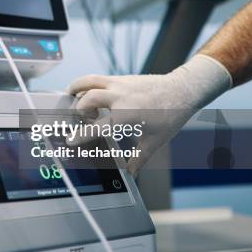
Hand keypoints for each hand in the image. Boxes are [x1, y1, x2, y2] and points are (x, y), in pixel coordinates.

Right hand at [68, 55, 231, 174]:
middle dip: (79, 109)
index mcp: (127, 114)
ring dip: (76, 87)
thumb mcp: (155, 141)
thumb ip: (139, 158)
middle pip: (88, 98)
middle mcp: (120, 96)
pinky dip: (88, 85)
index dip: (82, 135)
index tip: (71, 140)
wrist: (182, 90)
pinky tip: (89, 94)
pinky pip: (98, 78)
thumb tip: (130, 174)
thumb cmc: (171, 116)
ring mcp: (120, 84)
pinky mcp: (122, 78)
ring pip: (89, 81)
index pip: (99, 126)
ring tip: (69, 95)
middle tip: (81, 119)